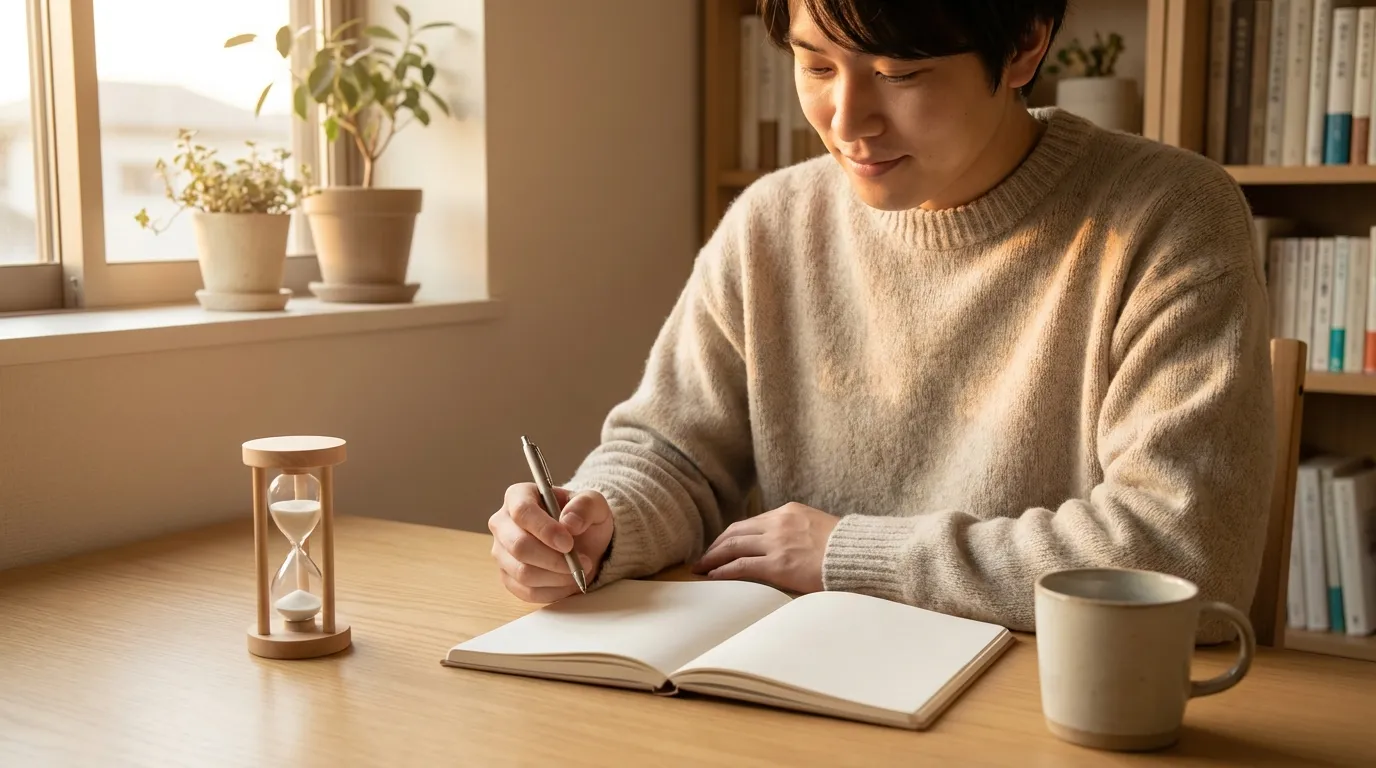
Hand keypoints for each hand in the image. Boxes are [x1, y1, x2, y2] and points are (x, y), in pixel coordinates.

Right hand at [488, 483, 613, 602]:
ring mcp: (501, 552)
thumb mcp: (593, 504)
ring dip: (557, 577)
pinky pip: (526, 591)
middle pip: (519, 546)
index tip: (568, 543)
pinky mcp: (507, 577)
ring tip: (578, 570)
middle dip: (553, 559)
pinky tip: (568, 581)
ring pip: (523, 573)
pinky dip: (553, 591)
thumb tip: (569, 523)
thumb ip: (585, 506)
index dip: (544, 529)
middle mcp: (502, 523)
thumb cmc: (582, 518)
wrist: (582, 542)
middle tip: (582, 562)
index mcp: (518, 496)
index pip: (522, 512)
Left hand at [690, 502, 838, 592]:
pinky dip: (722, 571)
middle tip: (704, 557)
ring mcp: (777, 543)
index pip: (751, 522)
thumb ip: (799, 533)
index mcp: (790, 511)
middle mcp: (779, 522)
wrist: (862, 556)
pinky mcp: (778, 564)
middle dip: (717, 545)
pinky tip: (712, 576)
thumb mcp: (820, 529)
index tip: (722, 545)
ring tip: (701, 567)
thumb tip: (790, 547)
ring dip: (713, 557)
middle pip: (736, 532)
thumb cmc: (847, 548)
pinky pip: (741, 566)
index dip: (732, 535)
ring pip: (733, 546)